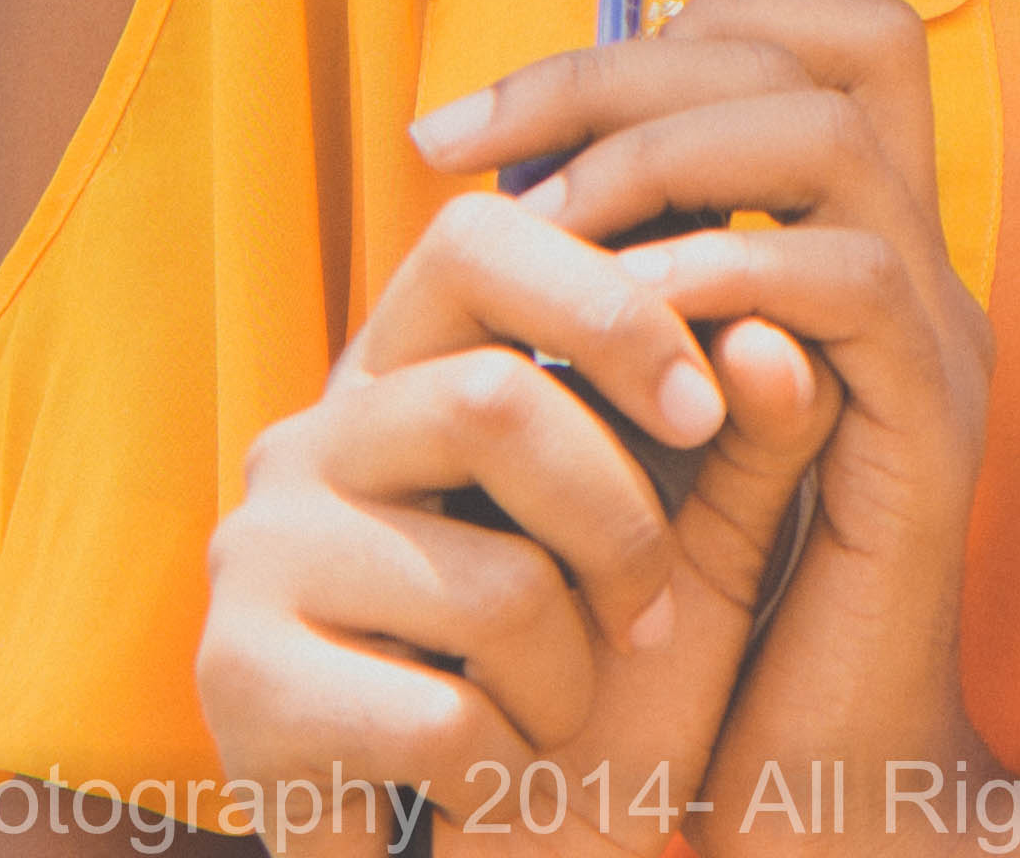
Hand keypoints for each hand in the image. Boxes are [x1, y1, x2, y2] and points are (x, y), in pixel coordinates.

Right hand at [199, 175, 838, 857]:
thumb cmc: (585, 693)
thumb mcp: (679, 556)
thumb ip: (735, 436)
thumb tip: (780, 331)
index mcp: (401, 377)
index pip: (475, 239)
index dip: (606, 304)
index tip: (705, 405)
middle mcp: (310, 440)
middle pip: (493, 400)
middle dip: (620, 527)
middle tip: (648, 619)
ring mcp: (259, 555)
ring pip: (490, 580)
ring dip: (570, 682)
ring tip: (552, 723)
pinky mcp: (239, 680)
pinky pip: (442, 714)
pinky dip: (512, 770)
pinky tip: (488, 781)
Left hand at [408, 0, 1019, 857]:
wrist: (807, 796)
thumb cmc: (699, 615)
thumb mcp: (638, 423)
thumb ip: (626, 300)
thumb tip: (530, 173)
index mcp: (855, 249)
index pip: (808, 36)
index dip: (648, 34)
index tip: (486, 120)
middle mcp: (917, 271)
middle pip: (830, 45)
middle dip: (628, 68)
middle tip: (483, 149)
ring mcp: (937, 347)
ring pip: (836, 135)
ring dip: (665, 160)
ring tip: (552, 234)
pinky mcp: (930, 438)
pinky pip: (852, 283)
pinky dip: (721, 276)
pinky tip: (620, 325)